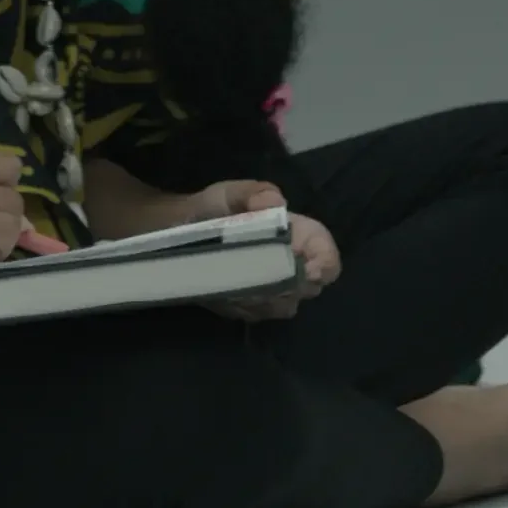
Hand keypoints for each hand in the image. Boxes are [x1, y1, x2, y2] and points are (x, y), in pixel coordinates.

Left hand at [182, 179, 340, 323]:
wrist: (179, 231)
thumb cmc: (213, 208)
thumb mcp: (230, 193)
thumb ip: (253, 193)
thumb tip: (276, 203)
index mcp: (297, 235)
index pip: (328, 255)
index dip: (325, 264)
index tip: (307, 269)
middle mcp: (292, 265)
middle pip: (309, 287)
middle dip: (288, 285)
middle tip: (260, 273)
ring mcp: (273, 290)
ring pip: (284, 306)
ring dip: (264, 298)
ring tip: (237, 280)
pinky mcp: (250, 307)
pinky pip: (256, 315)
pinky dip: (243, 306)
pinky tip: (225, 291)